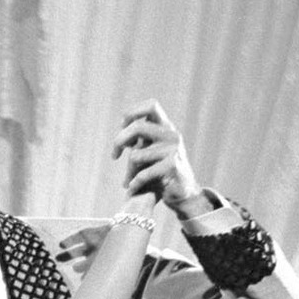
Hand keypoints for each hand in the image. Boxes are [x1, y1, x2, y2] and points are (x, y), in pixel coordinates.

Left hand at [113, 101, 202, 215]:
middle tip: (114, 155)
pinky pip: (142, 174)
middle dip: (119, 141)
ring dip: (129, 172)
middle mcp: (172, 134)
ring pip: (136, 155)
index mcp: (166, 127)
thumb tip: (123, 127)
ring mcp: (174, 149)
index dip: (132, 114)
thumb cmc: (162, 171)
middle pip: (138, 127)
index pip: (151, 105)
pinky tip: (132, 189)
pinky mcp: (173, 166)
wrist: (183, 194)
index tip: (122, 129)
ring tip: (129, 182)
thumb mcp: (152, 150)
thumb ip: (141, 138)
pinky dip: (134, 183)